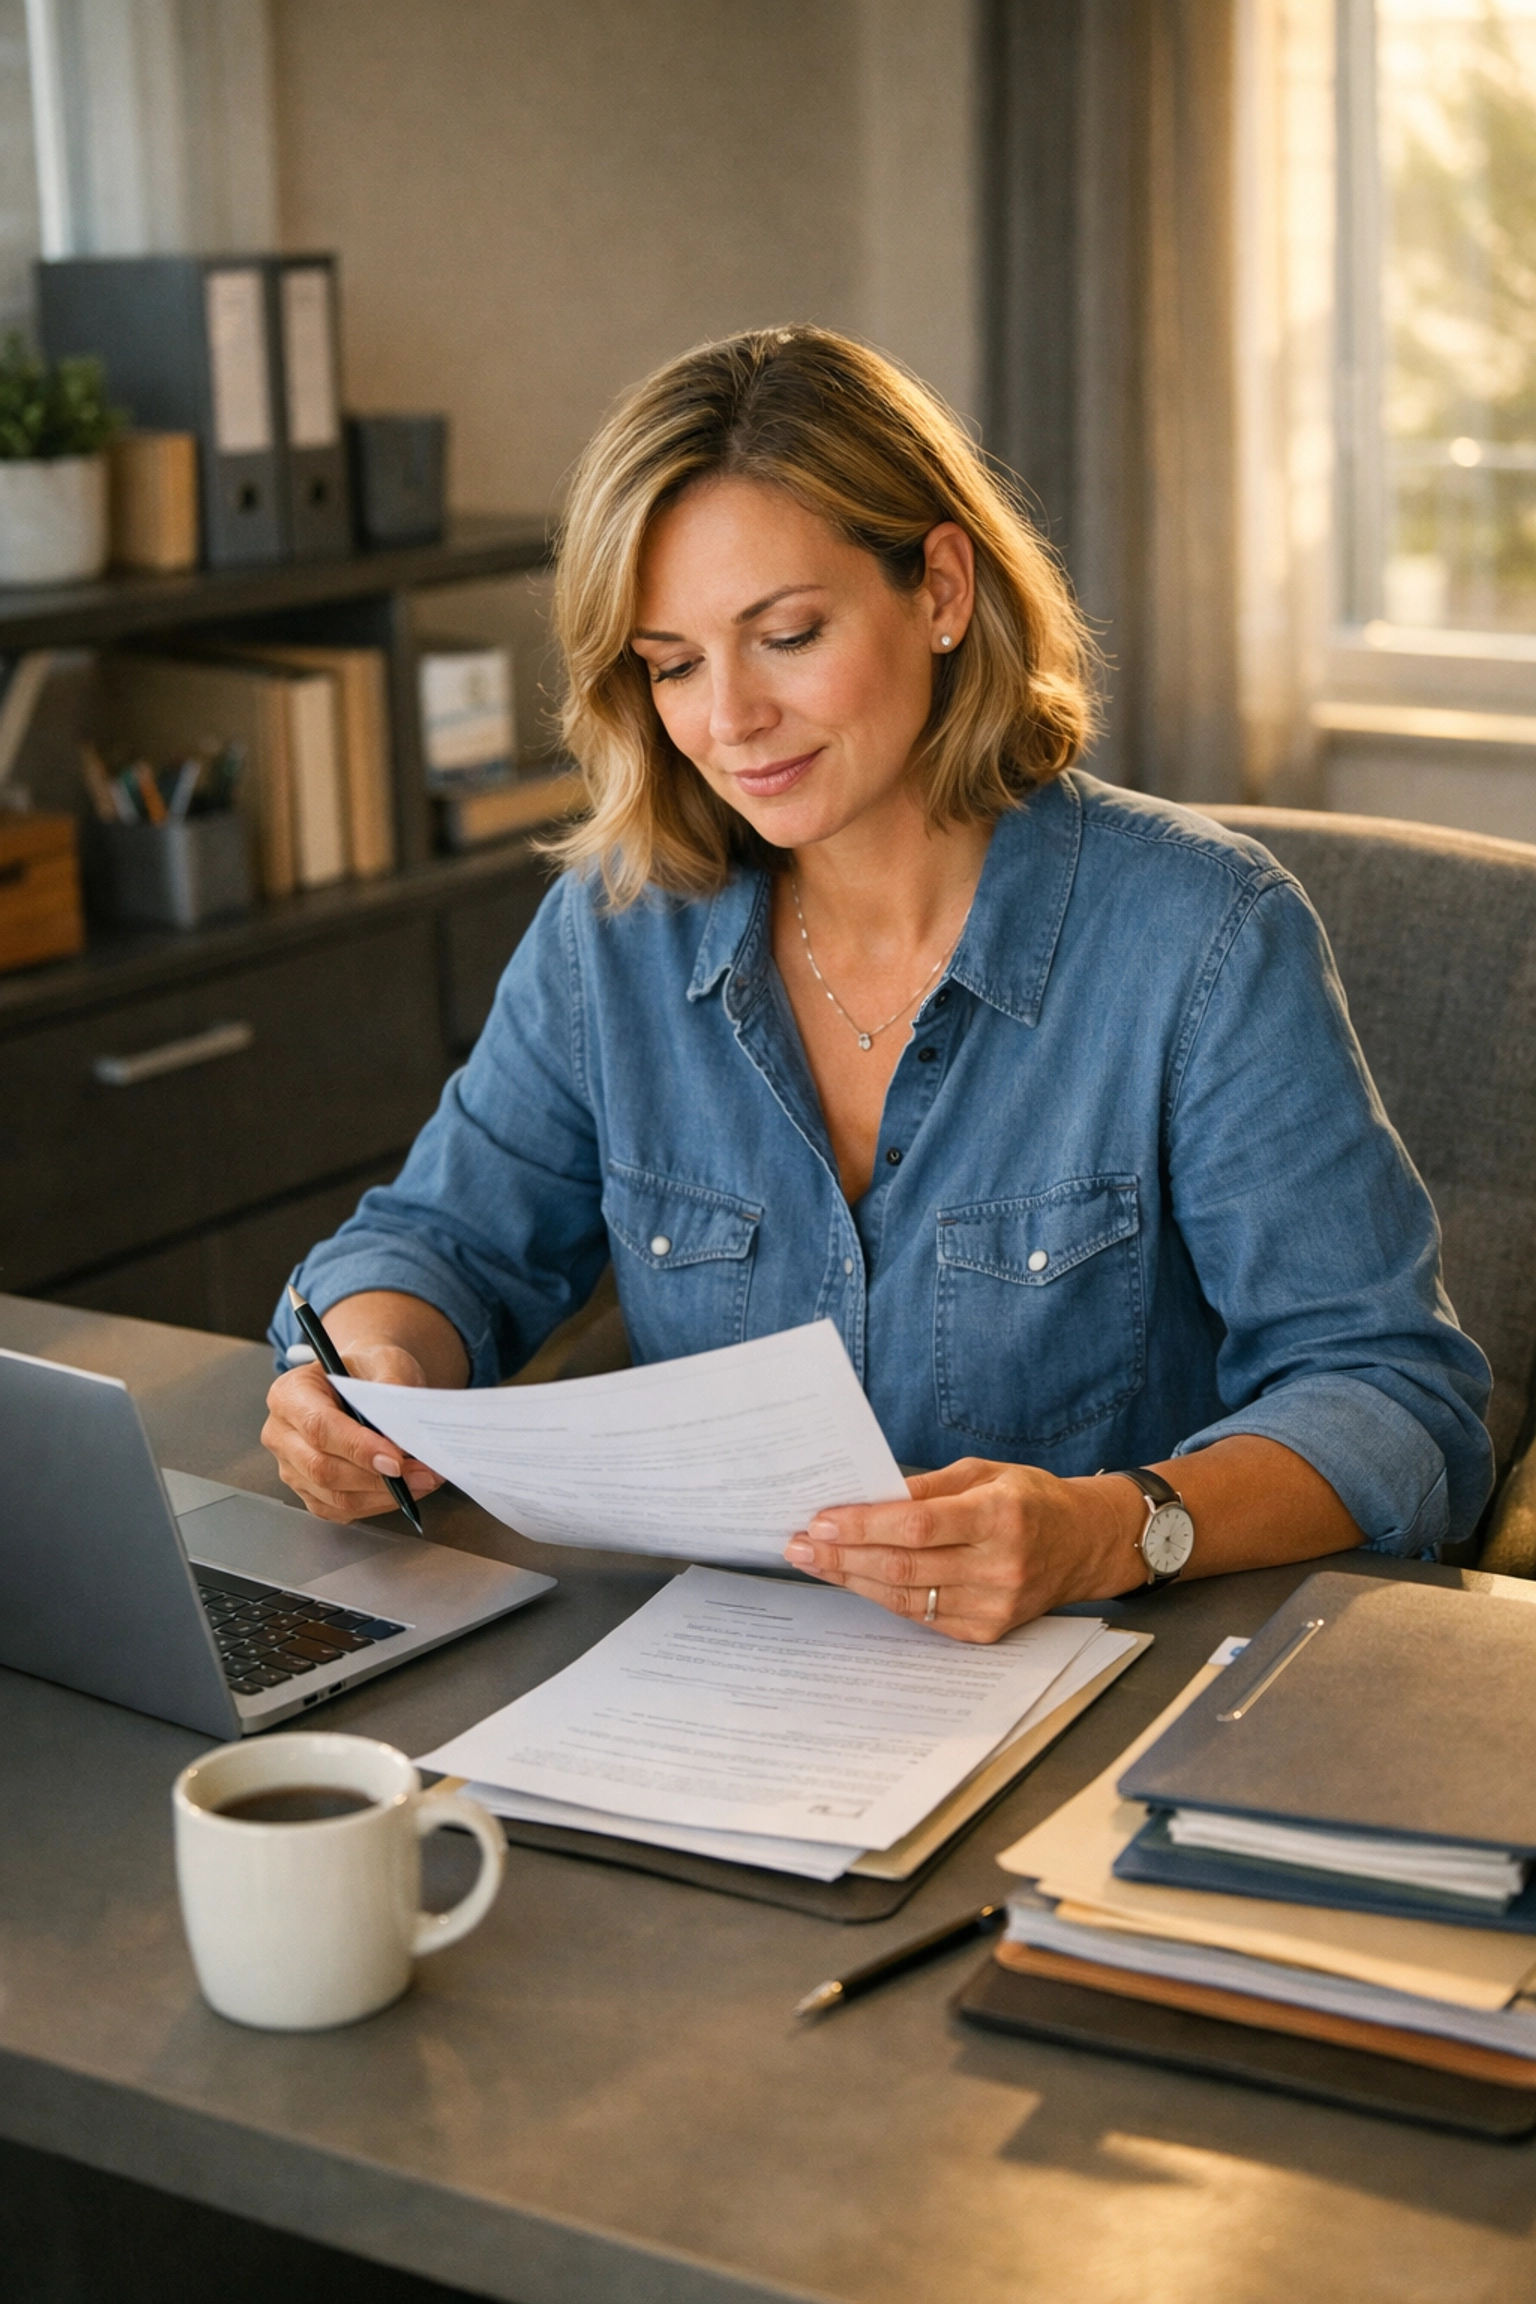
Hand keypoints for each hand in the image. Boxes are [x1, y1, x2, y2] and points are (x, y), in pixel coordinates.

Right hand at [262, 1343, 444, 1522]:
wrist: (362, 1383)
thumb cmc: (366, 1371)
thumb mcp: (385, 1362)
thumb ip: (392, 1391)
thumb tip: (400, 1436)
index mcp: (290, 1393)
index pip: (319, 1427)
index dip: (358, 1448)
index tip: (396, 1460)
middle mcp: (282, 1433)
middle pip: (322, 1469)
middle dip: (378, 1478)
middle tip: (422, 1473)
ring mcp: (291, 1467)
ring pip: (334, 1496)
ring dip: (384, 1495)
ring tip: (423, 1479)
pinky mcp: (309, 1491)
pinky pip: (342, 1510)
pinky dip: (379, 1504)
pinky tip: (406, 1490)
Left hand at [782, 1457, 1140, 1642]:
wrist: (1083, 1545)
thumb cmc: (1029, 1500)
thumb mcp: (983, 1473)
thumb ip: (926, 1486)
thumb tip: (865, 1495)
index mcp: (1000, 1515)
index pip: (917, 1525)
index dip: (863, 1526)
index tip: (820, 1521)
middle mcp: (1000, 1565)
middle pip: (904, 1566)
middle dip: (842, 1556)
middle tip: (798, 1545)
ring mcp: (994, 1605)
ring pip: (905, 1597)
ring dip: (851, 1580)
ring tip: (814, 1562)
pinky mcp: (986, 1631)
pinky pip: (920, 1617)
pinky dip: (881, 1597)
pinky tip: (854, 1580)